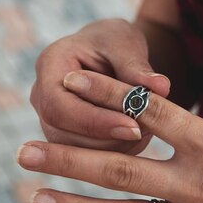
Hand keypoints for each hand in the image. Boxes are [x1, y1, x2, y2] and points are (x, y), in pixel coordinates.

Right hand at [30, 18, 170, 153]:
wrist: (109, 55)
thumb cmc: (115, 44)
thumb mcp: (127, 45)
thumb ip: (138, 67)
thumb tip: (160, 87)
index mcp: (49, 65)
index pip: (60, 107)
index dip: (95, 122)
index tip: (133, 126)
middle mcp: (41, 97)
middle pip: (64, 135)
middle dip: (108, 138)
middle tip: (147, 131)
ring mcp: (50, 122)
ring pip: (77, 153)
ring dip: (116, 147)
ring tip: (149, 128)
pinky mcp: (66, 139)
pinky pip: (89, 158)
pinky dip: (118, 151)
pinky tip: (141, 135)